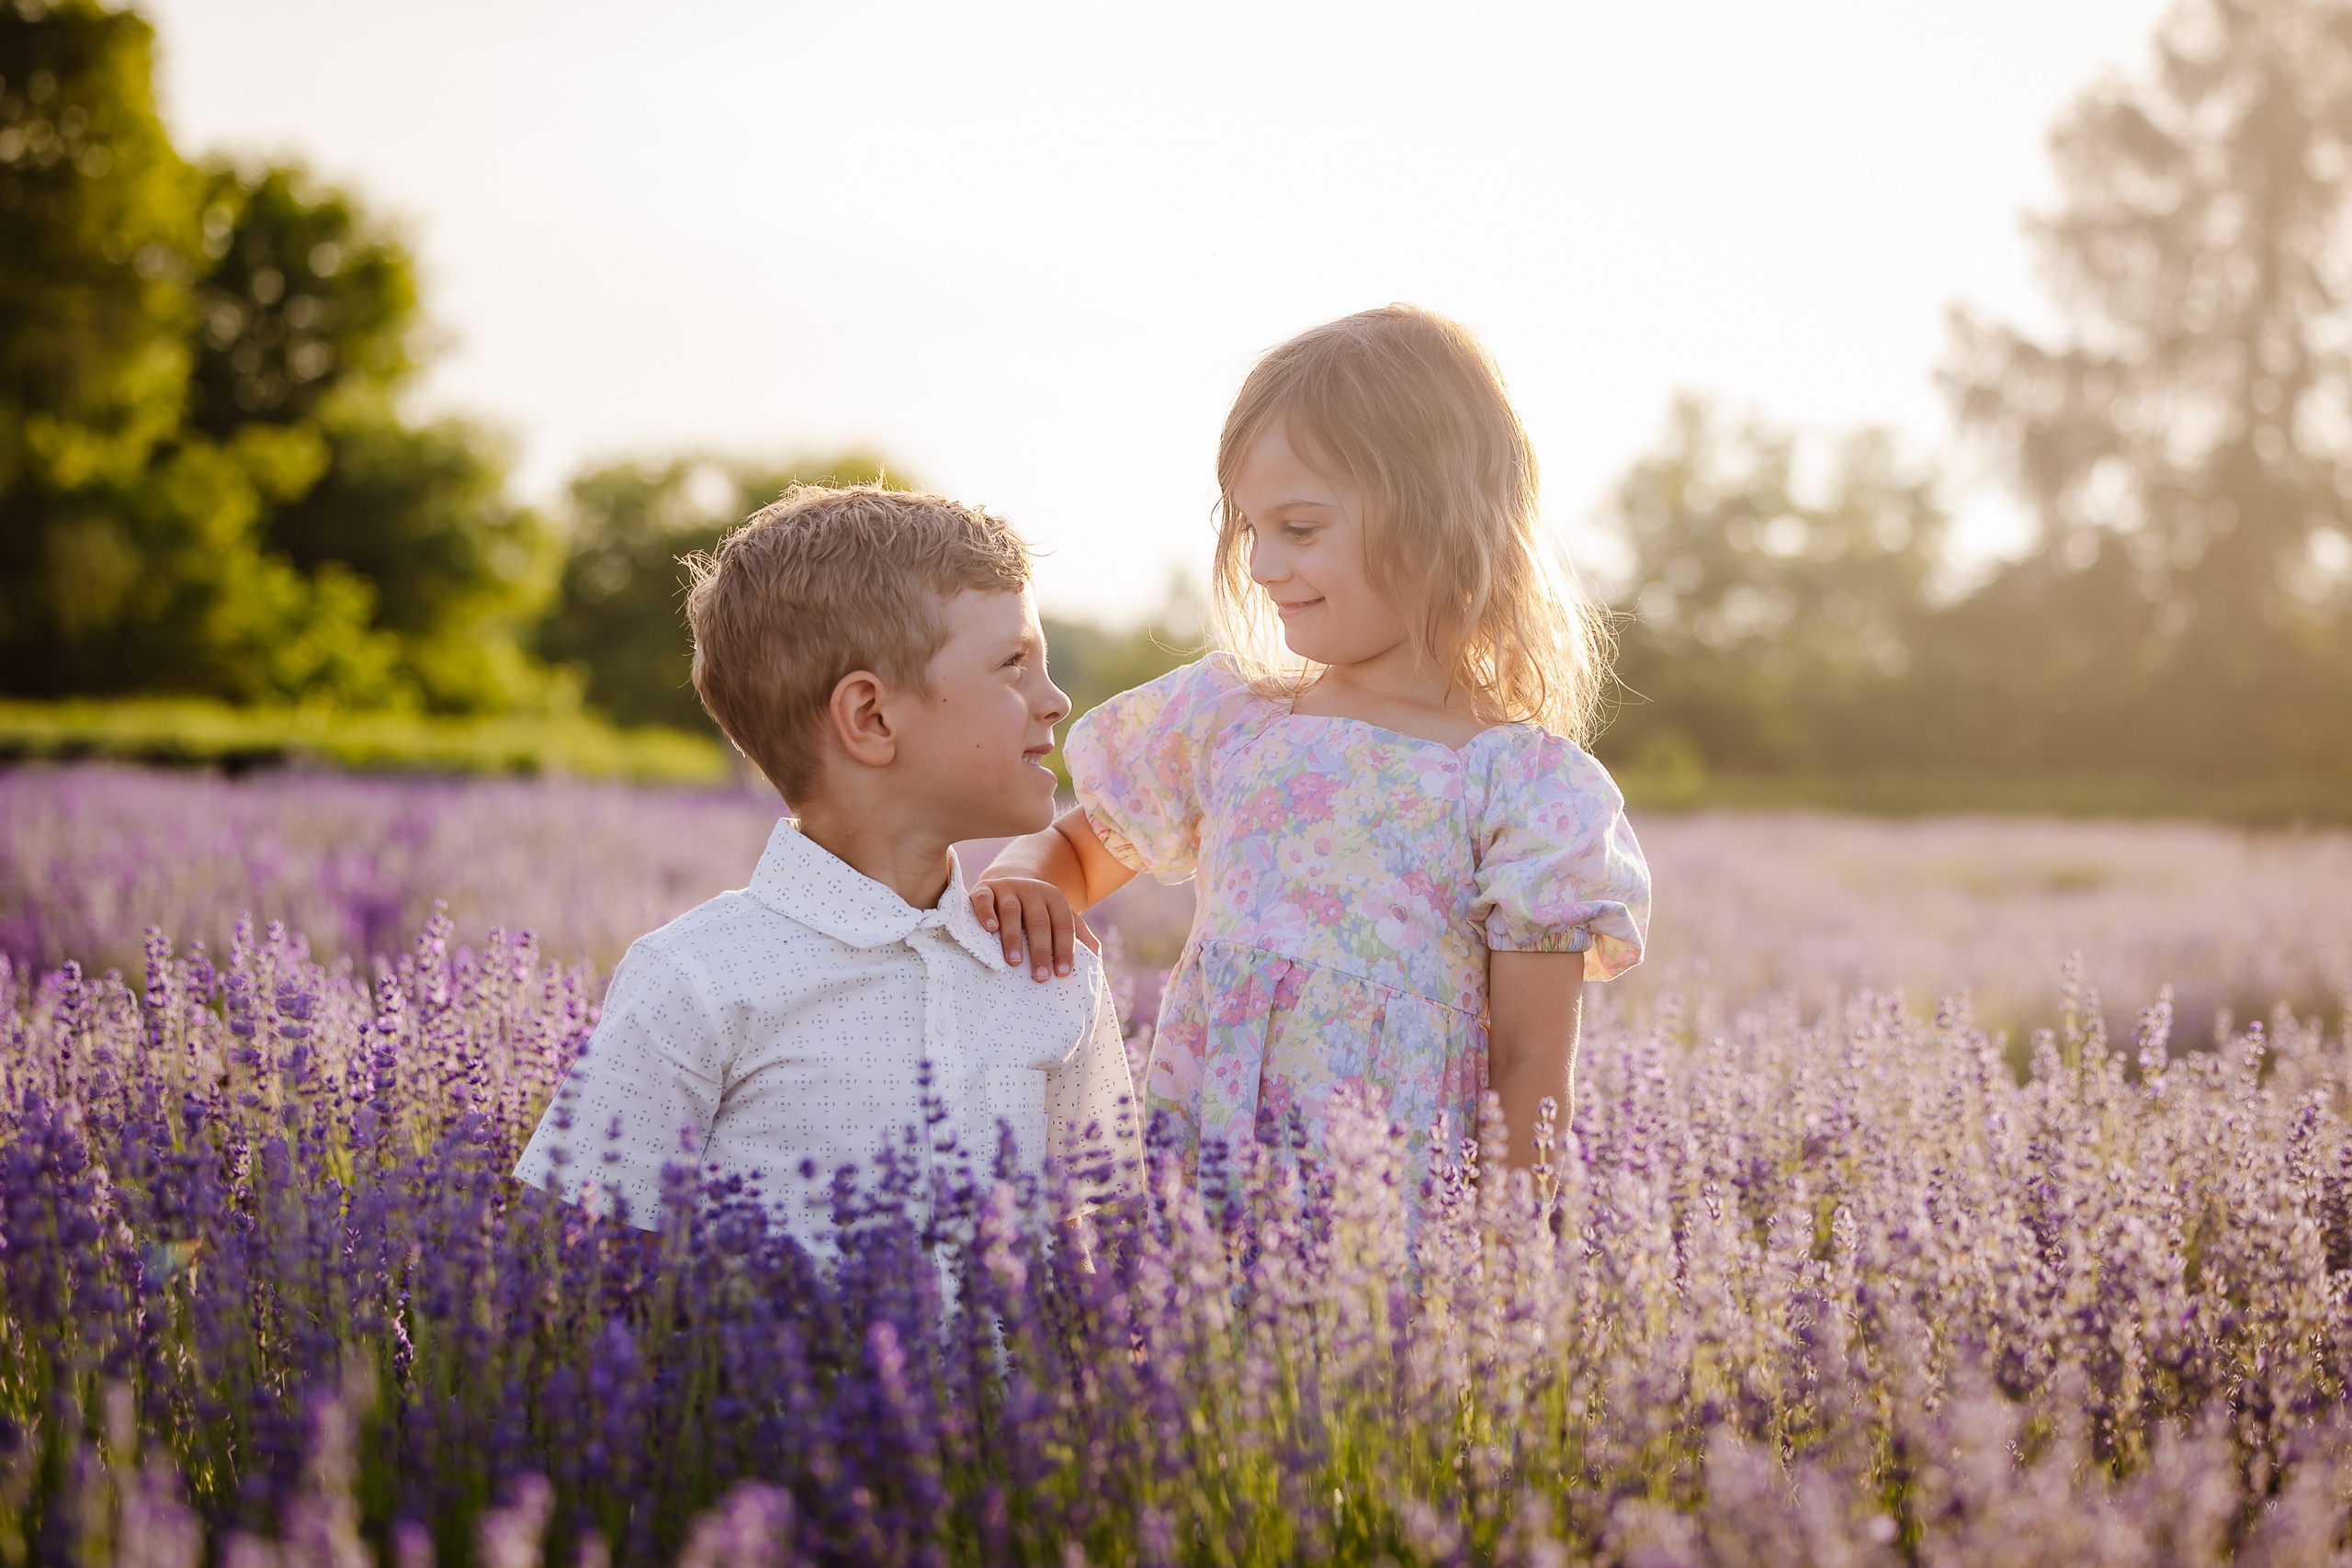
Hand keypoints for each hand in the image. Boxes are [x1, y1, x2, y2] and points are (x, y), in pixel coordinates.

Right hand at [972, 874, 1098, 980]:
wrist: (1006, 885)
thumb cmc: (1035, 913)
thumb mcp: (1059, 918)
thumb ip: (1079, 936)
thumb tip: (1097, 961)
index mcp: (1054, 899)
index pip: (1063, 925)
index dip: (1065, 949)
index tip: (1062, 973)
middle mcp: (1032, 890)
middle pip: (1039, 921)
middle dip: (1041, 950)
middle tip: (1040, 977)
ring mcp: (1007, 888)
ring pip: (1012, 911)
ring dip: (1014, 937)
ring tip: (1015, 962)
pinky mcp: (984, 889)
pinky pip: (984, 899)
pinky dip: (987, 913)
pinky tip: (990, 929)